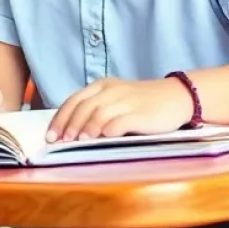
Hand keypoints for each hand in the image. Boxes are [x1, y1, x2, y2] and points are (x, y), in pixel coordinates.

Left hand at [47, 77, 193, 142]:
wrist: (177, 96)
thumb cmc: (143, 102)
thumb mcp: (117, 98)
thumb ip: (97, 108)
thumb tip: (70, 130)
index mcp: (104, 85)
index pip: (75, 100)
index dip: (61, 118)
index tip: (51, 135)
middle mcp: (113, 90)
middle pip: (84, 107)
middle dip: (69, 125)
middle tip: (60, 142)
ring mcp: (127, 101)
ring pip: (99, 113)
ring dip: (86, 128)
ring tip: (77, 141)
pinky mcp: (141, 114)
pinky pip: (121, 121)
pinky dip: (108, 130)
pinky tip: (101, 139)